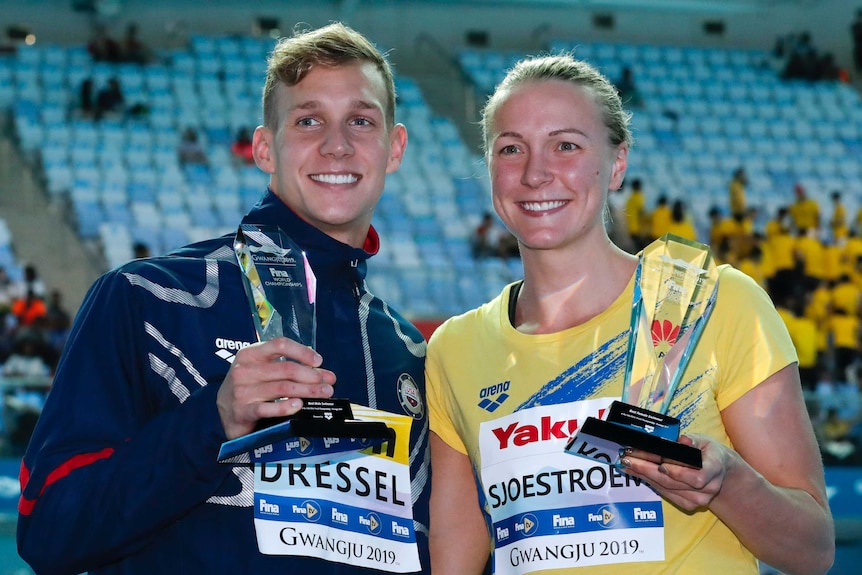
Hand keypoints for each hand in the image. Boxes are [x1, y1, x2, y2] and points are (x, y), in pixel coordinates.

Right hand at [216, 337, 335, 439]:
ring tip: (323, 394)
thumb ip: (291, 368)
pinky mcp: (241, 411)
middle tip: (328, 384)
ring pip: (282, 388)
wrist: (223, 411)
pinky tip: (299, 405)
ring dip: (307, 391)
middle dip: (311, 376)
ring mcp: (241, 391)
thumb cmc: (250, 387)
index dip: (302, 352)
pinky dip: (286, 407)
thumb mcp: (264, 371)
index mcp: (251, 353)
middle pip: (286, 369)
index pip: (280, 344)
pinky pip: (268, 408)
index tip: (318, 361)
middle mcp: (244, 369)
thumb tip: (325, 374)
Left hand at [618, 434, 733, 511]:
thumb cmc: (709, 453)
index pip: (697, 477)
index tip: (661, 465)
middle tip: (628, 460)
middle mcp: (708, 489)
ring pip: (666, 489)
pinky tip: (637, 473)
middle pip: (674, 483)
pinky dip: (650, 482)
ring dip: (644, 476)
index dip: (678, 473)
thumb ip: (692, 440)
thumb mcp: (704, 441)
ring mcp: (698, 500)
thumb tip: (682, 440)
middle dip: (648, 470)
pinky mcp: (688, 505)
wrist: (720, 472)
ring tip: (627, 464)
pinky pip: (666, 493)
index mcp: (714, 469)